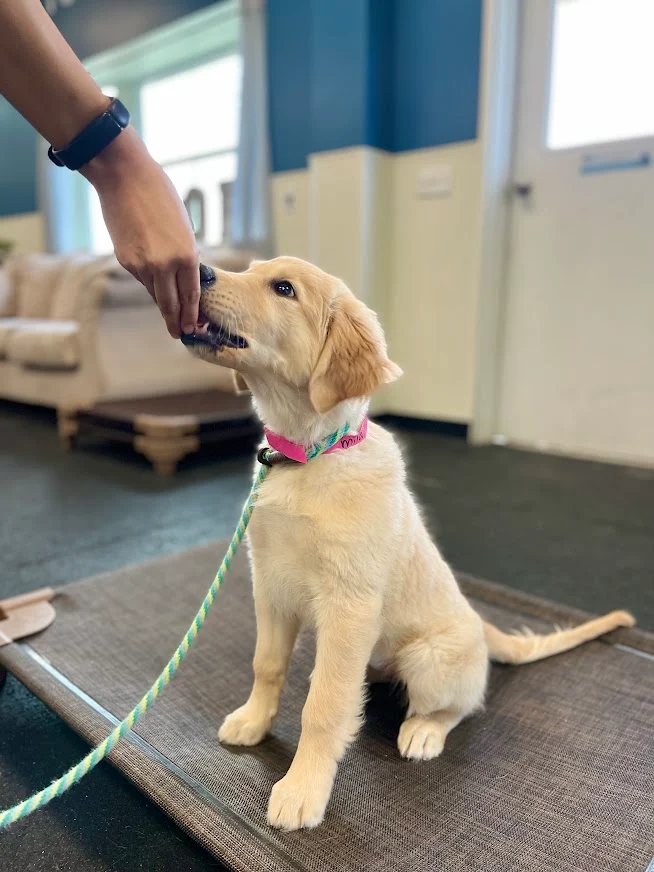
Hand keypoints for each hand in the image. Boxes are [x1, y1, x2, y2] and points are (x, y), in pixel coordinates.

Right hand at [82, 127, 199, 337]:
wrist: (125, 177)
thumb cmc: (160, 196)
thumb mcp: (183, 228)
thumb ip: (185, 255)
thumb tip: (182, 278)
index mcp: (186, 256)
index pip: (191, 295)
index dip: (191, 315)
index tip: (192, 328)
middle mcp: (164, 265)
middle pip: (171, 304)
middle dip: (175, 322)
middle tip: (178, 333)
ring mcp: (142, 265)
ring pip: (154, 293)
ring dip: (162, 302)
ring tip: (169, 312)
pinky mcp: (125, 260)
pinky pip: (141, 278)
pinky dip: (148, 282)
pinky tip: (152, 278)